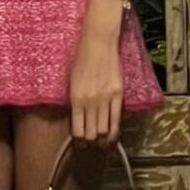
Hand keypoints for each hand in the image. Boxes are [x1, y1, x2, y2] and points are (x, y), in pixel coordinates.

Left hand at [69, 13, 123, 145]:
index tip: (80, 144)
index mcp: (76, 99)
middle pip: (91, 133)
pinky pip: (116, 119)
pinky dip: (114, 132)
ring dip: (103, 139)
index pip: (78, 129)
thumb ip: (76, 101)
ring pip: (104, 129)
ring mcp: (105, 99)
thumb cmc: (81, 60)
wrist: (98, 44)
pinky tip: (112, 137)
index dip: (79, 141)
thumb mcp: (72, 82)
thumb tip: (79, 119)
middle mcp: (90, 102)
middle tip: (91, 144)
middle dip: (90, 142)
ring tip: (102, 142)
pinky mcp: (117, 95)